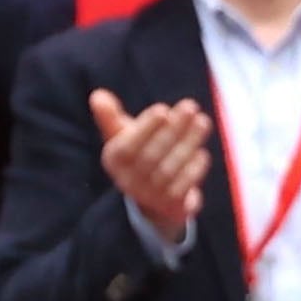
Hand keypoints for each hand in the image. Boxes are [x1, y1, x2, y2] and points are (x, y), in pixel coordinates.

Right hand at [88, 88, 211, 237]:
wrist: (152, 198)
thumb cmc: (138, 155)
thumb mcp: (122, 136)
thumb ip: (111, 116)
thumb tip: (98, 95)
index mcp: (113, 160)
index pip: (127, 146)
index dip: (145, 128)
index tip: (163, 109)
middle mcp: (127, 180)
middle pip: (152, 155)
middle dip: (173, 129)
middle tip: (190, 107)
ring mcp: (149, 194)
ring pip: (170, 168)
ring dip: (188, 143)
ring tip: (202, 121)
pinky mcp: (170, 204)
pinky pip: (183, 186)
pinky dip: (194, 168)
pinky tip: (202, 152)